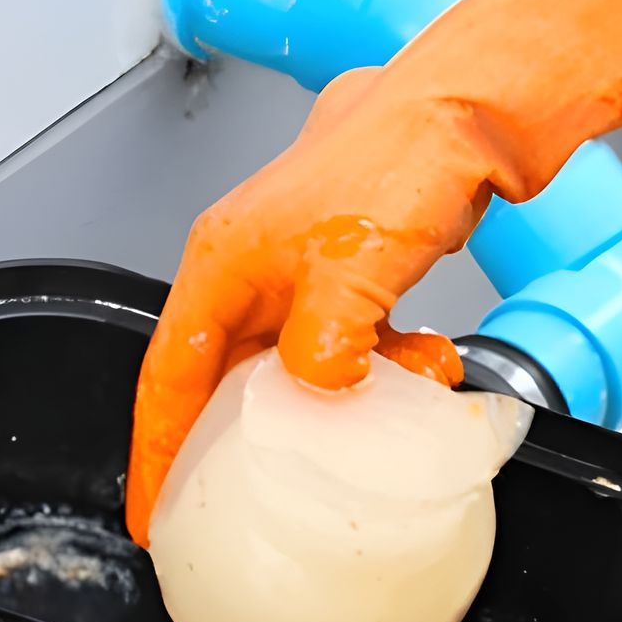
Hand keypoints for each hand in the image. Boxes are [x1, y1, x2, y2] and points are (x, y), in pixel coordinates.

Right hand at [125, 0, 621, 543]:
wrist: (466, 110)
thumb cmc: (396, 158)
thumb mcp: (349, 271)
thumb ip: (320, 350)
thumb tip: (313, 398)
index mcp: (222, 263)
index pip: (169, 376)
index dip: (156, 452)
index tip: (155, 511)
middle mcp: (250, 267)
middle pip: (229, 380)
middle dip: (249, 442)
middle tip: (253, 501)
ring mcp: (301, 270)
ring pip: (299, 369)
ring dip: (338, 403)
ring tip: (377, 420)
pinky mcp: (351, 273)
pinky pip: (351, 347)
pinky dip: (383, 370)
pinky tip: (422, 367)